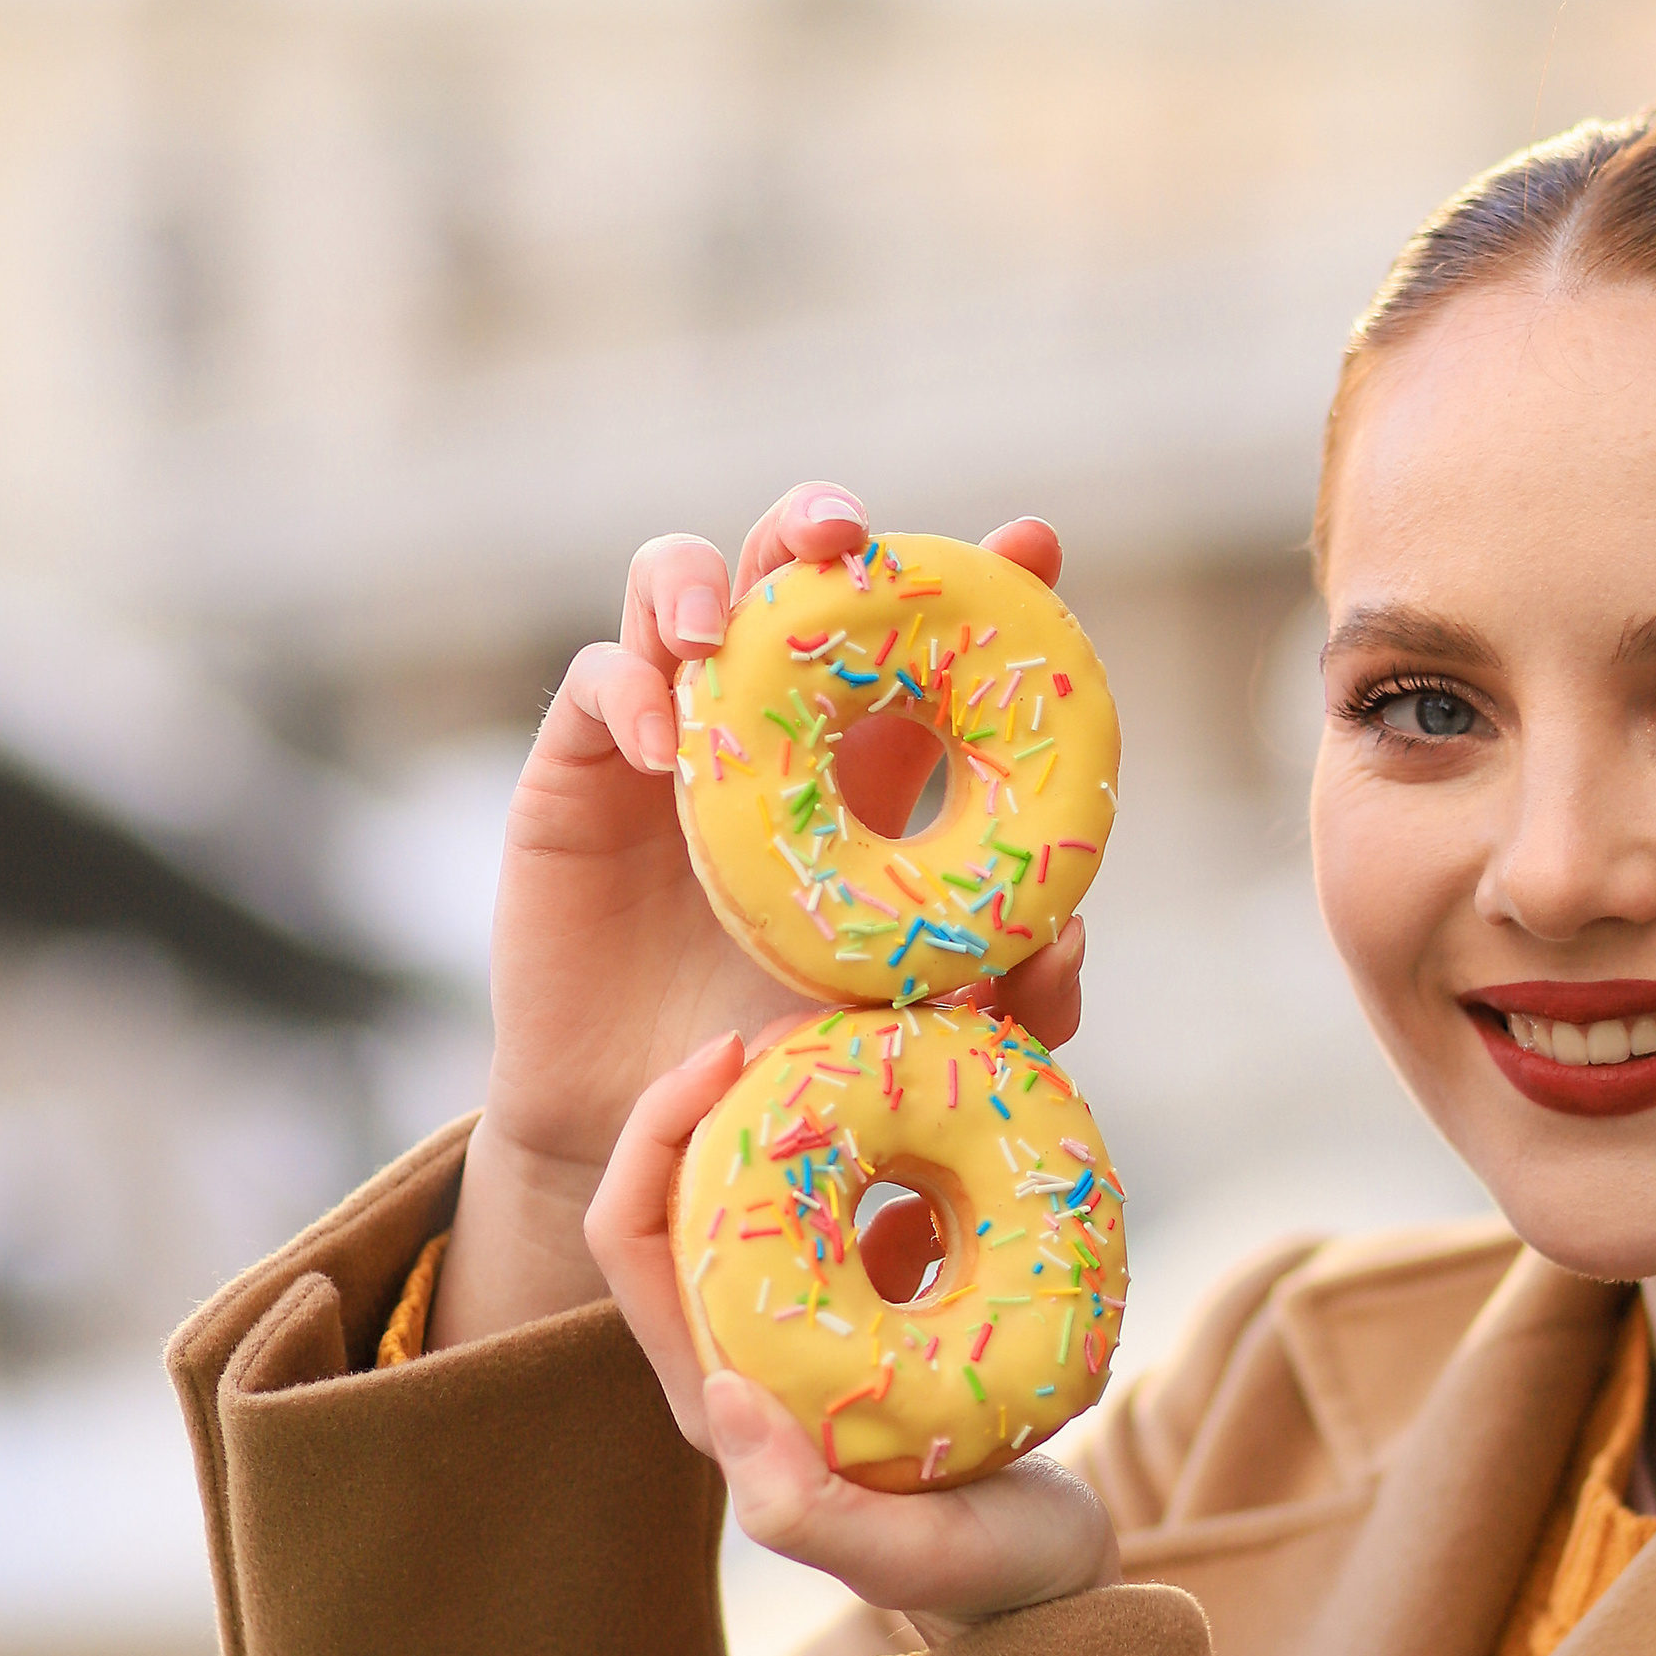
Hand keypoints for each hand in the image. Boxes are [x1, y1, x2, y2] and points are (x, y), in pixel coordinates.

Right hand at [434, 488, 1087, 1344]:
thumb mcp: (909, 1027)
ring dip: (702, 581)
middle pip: (791, 566)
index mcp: (866, 757)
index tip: (1034, 546)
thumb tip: (1074, 940)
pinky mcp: (581, 764)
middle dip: (821, 521)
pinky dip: (629, 692)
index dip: (980, 580)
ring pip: (678, 584)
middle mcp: (768, 715)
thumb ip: (1004, 998)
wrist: (653, 1135)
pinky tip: (662, 749)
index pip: (921, 637)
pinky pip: (599, 681)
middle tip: (847, 537)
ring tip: (717, 633)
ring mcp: (671, 727)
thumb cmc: (789, 1067)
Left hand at [585, 1033, 1120, 1631]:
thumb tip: (722, 1399)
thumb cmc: (986, 1582)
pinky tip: (992, 1061)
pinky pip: (895, 1172)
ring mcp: (831, 1301)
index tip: (735, 1047)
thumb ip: (804, 1507)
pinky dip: (930, 1113)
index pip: (636, 1231)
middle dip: (757, 1066)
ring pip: (809, 1152)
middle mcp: (756, 1330)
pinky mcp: (902, 1283)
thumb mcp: (905, 1558)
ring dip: (852, 1072)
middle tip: (838, 998)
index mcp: (724, 1382)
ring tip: (929, 1009)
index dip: (659, 1127)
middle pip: (711, 1165)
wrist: (1070, 1582)